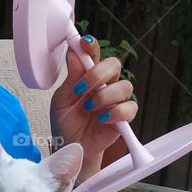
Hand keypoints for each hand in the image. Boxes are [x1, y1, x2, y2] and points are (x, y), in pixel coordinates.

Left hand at [49, 35, 137, 173]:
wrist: (72, 148)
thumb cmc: (66, 123)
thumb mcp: (61, 101)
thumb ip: (71, 79)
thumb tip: (73, 54)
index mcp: (88, 76)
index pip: (94, 54)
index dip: (91, 46)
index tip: (83, 43)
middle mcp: (105, 84)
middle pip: (114, 64)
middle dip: (98, 73)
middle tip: (81, 89)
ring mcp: (116, 100)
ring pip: (124, 86)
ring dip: (104, 96)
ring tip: (89, 108)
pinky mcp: (124, 117)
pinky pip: (130, 108)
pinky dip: (115, 112)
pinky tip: (101, 119)